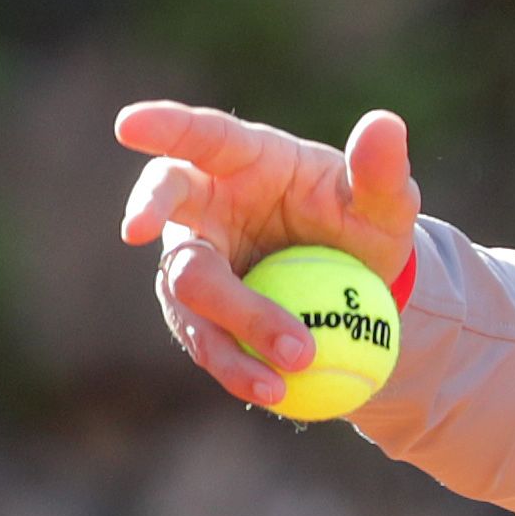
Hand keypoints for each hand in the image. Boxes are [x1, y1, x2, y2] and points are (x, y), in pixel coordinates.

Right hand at [114, 103, 421, 408]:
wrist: (360, 287)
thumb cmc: (364, 226)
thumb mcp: (386, 205)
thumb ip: (382, 171)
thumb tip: (386, 122)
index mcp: (244, 160)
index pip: (201, 138)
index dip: (164, 128)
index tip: (128, 125)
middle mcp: (205, 206)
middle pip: (179, 232)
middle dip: (196, 268)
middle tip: (196, 286)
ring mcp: (198, 260)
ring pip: (189, 298)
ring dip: (228, 338)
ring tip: (276, 379)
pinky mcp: (202, 311)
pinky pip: (210, 341)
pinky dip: (240, 368)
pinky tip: (278, 394)